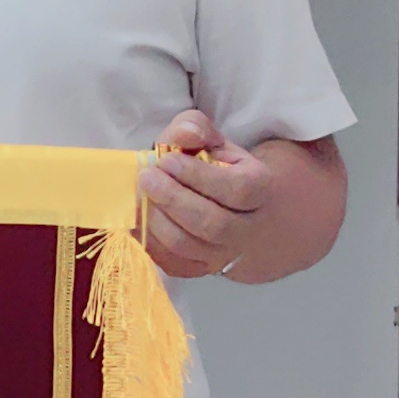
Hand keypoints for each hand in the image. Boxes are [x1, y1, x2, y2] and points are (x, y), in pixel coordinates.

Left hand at [140, 108, 271, 282]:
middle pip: (213, 224)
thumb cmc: (211, 165)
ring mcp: (225, 253)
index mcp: (259, 188)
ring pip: (190, 247)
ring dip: (158, 221)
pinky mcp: (200, 269)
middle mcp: (248, 228)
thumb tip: (186, 135)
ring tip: (140, 197)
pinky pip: (173, 264)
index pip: (238, 189)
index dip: (199, 176)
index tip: (167, 160)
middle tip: (146, 178)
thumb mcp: (207, 138)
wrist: (219, 202)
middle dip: (173, 199)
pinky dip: (150, 243)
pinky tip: (139, 220)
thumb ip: (194, 128)